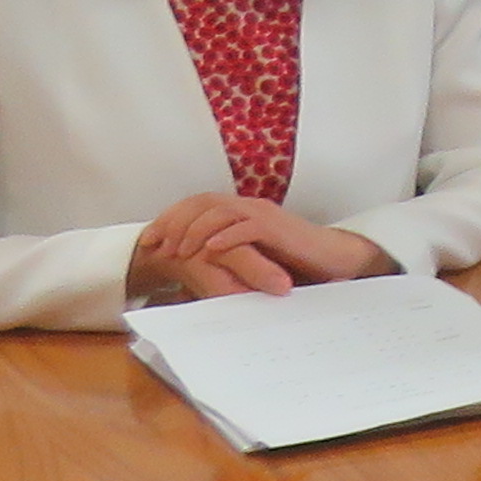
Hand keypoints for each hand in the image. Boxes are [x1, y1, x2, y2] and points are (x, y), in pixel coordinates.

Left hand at [133, 194, 388, 296]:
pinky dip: (225, 236)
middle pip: (200, 203)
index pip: (195, 204)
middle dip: (172, 223)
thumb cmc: (292, 263)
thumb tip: (188, 278)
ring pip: (218, 211)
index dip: (168, 219)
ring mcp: (263, 215)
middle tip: (155, 246)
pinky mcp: (278, 229)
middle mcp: (248, 207)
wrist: (333, 259)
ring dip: (194, 231)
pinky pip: (246, 227)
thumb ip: (222, 261)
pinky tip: (211, 250)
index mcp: (239, 211)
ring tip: (180, 252)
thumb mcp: (247, 260)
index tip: (147, 242)